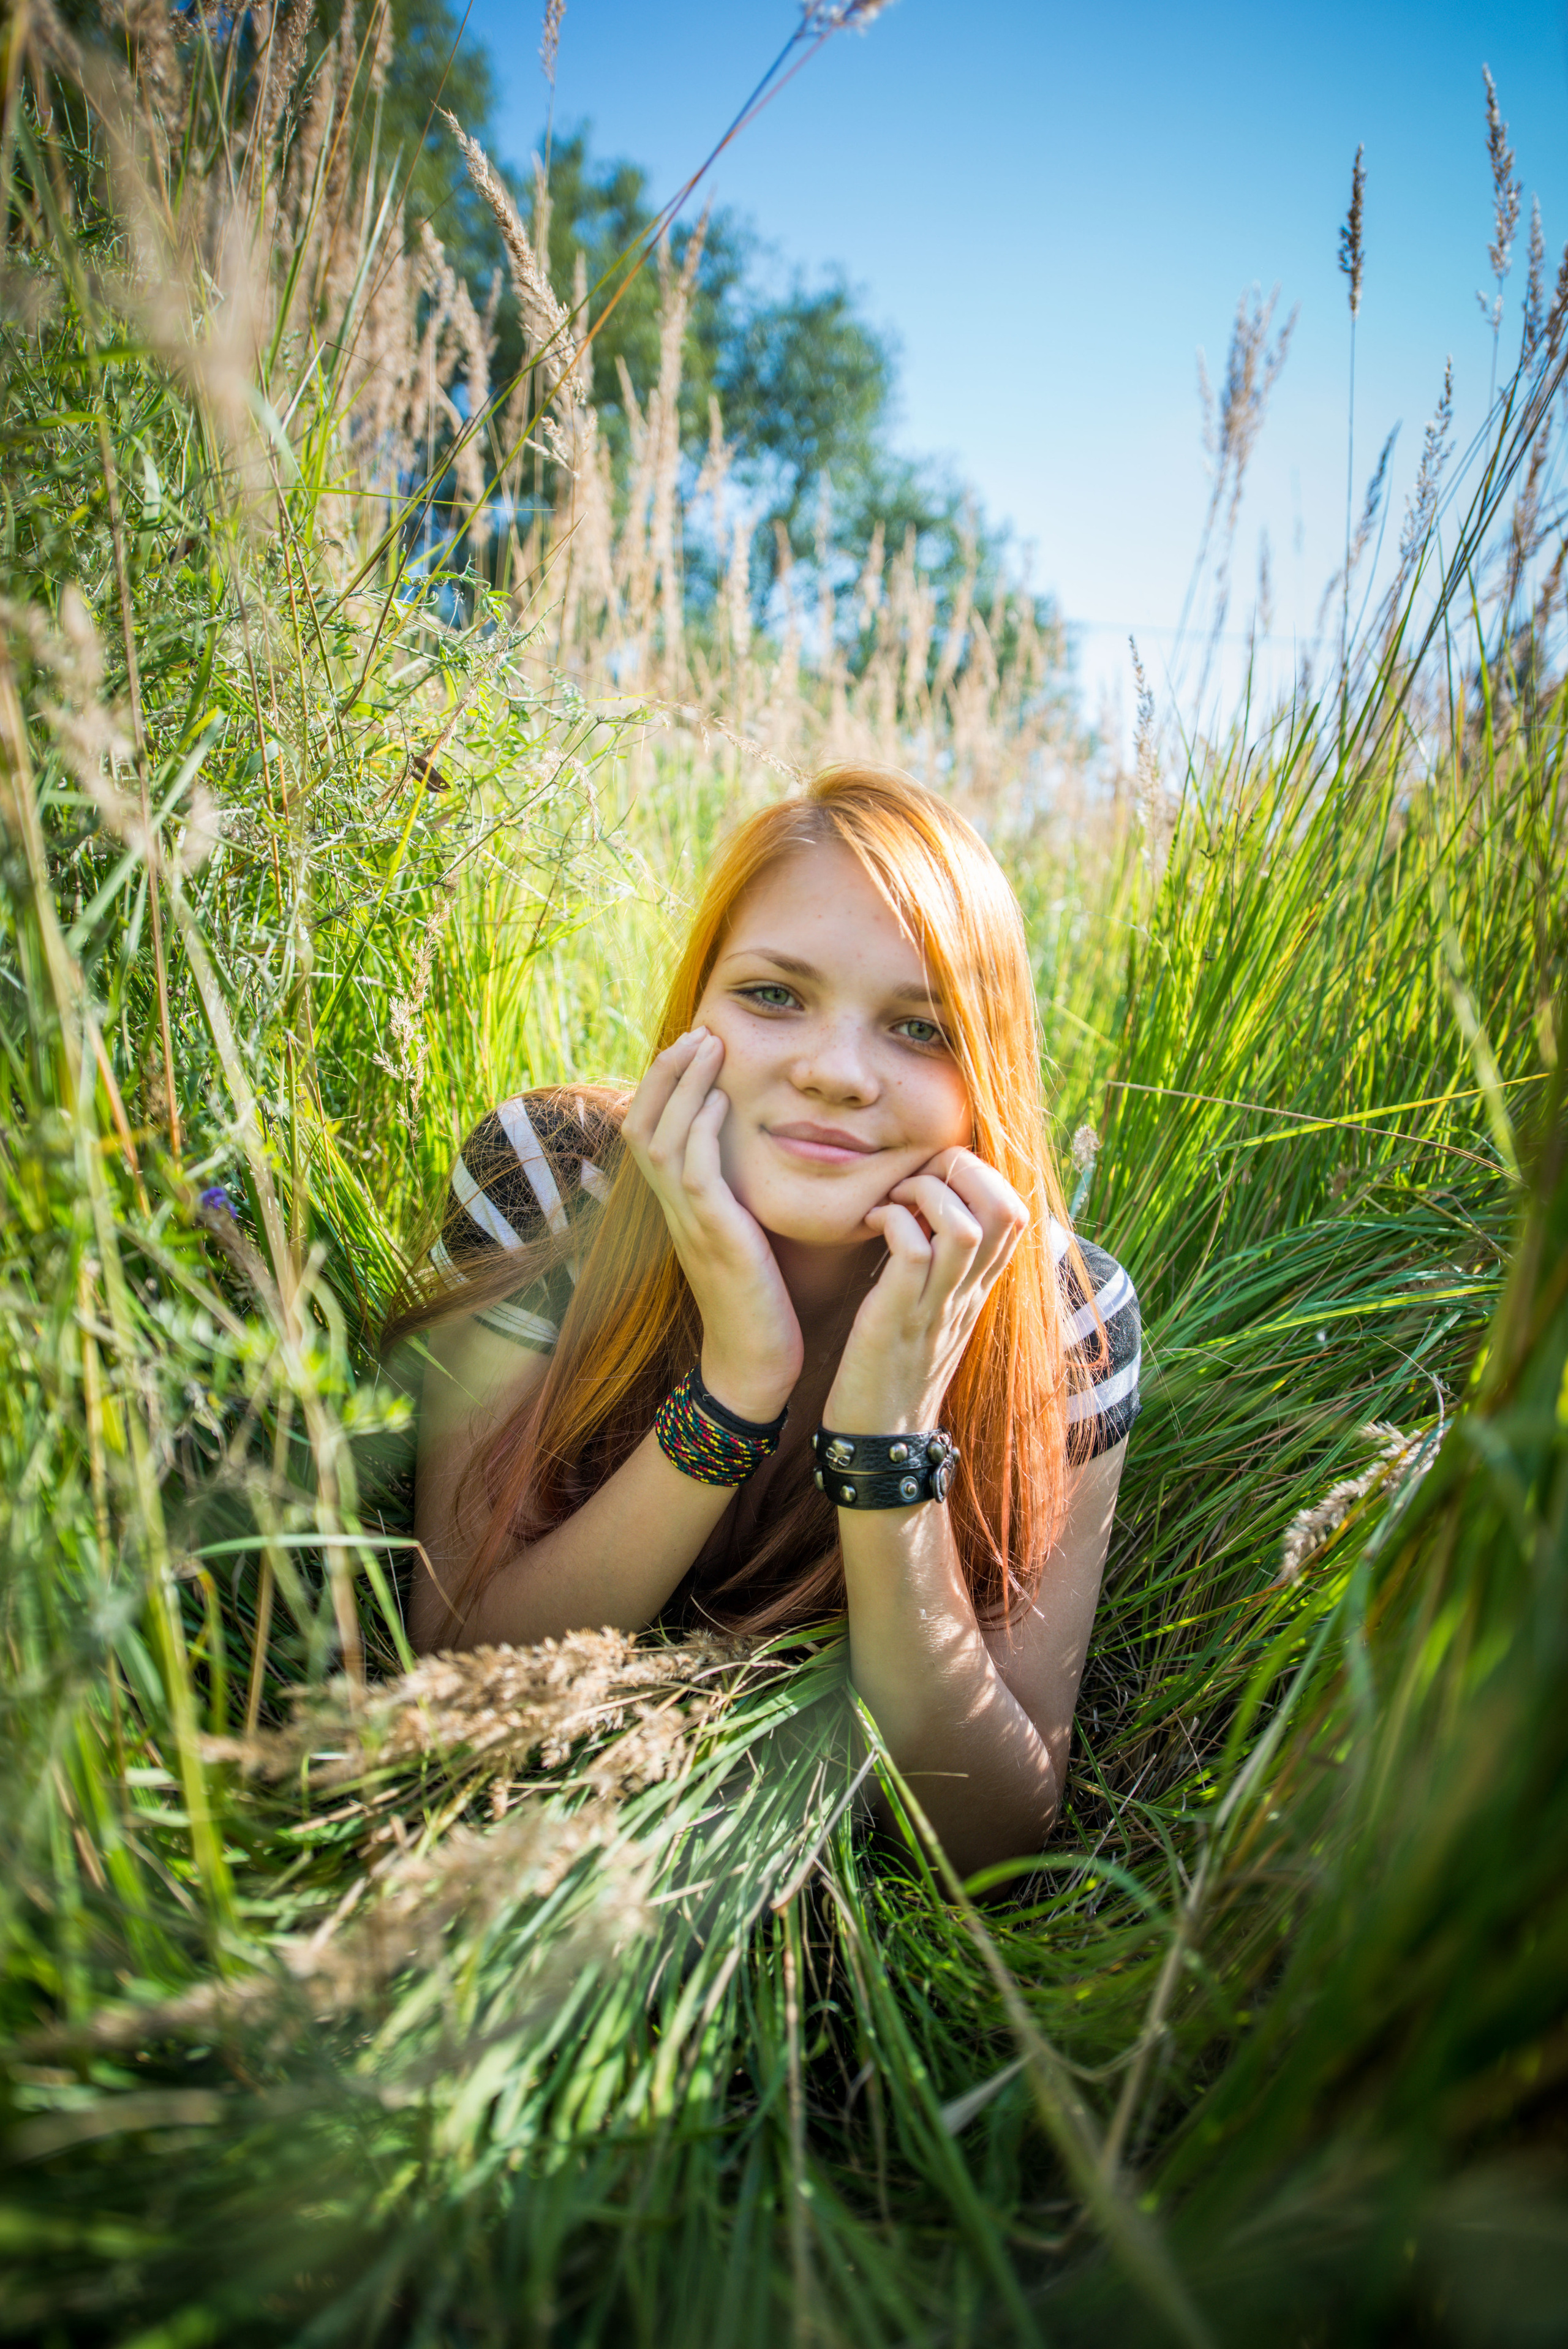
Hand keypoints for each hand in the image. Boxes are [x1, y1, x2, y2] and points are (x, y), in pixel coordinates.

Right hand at [620, 1028, 802, 1420]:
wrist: (754, 1363)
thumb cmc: (757, 1302)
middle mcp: (674, 1210)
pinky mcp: (715, 1237)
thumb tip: (744, 1163)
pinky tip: (722, 1100)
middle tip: (697, 1030)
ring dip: (684, 1086)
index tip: (693, 1045)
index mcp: (679, 1207)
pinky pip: (695, 1172)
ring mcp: (689, 1222)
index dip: (664, 1085)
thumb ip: (735, 1198)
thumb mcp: (741, 1238)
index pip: (651, 1132)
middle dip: (667, 1071)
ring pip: (664, 1137)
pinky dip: (702, 1130)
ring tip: (708, 1044)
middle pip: (645, 1123)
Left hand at [824, 1149, 1028, 1432]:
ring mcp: (936, 1305)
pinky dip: (891, 1223)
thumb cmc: (900, 1364)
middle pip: (1005, 1208)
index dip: (982, 1174)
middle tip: (916, 1175)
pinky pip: (911, 1252)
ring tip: (893, 1199)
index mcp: (979, 1286)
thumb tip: (950, 1216)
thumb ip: (951, 1266)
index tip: (936, 1176)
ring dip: (925, 1194)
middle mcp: (968, 1292)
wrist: (883, 1437)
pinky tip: (870, 1224)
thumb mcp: (938, 1310)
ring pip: (963, 1226)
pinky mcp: (897, 1318)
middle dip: (961, 1170)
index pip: (1017, 1211)